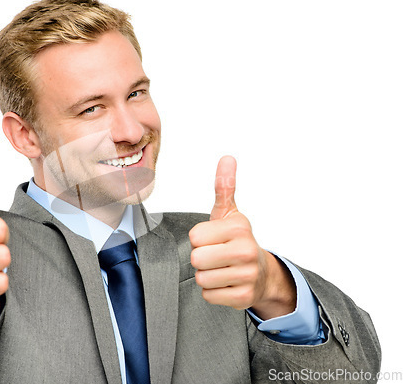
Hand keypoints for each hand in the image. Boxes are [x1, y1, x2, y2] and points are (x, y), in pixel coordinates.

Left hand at [189, 156, 295, 319]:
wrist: (261, 273)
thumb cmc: (238, 240)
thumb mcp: (229, 213)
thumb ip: (224, 187)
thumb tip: (227, 158)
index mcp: (239, 228)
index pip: (194, 236)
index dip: (199, 239)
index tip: (214, 239)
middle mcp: (246, 251)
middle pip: (196, 259)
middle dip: (201, 259)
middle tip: (216, 256)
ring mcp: (247, 275)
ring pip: (201, 278)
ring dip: (207, 276)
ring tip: (221, 269)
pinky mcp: (244, 297)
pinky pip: (209, 295)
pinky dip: (214, 291)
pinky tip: (226, 283)